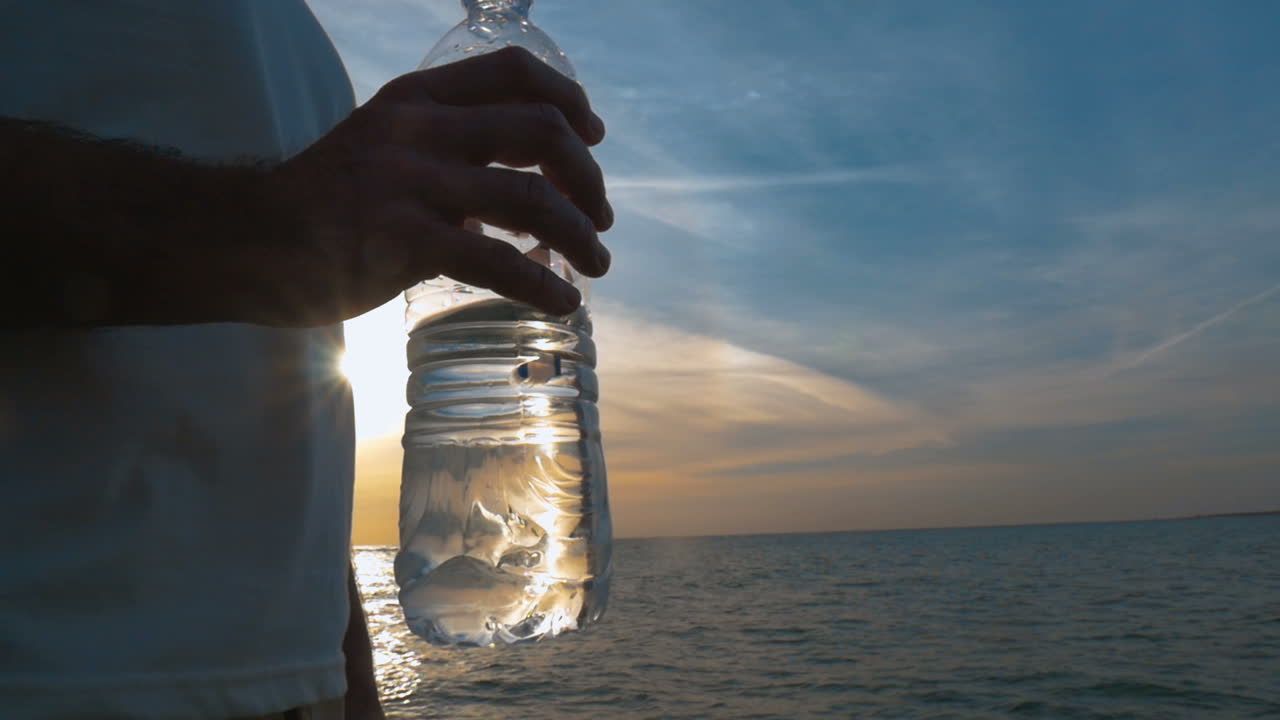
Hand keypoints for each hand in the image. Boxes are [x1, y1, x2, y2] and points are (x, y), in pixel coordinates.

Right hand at [265, 46, 611, 324]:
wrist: (246, 241)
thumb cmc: (324, 202)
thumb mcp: (384, 147)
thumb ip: (448, 152)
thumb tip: (527, 194)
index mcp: (417, 97)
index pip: (514, 70)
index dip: (569, 99)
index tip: (594, 135)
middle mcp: (418, 129)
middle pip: (540, 131)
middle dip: (588, 177)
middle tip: (602, 217)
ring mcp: (410, 183)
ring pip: (531, 200)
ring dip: (581, 235)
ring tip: (598, 265)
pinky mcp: (402, 242)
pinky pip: (498, 262)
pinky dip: (544, 285)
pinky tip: (563, 302)